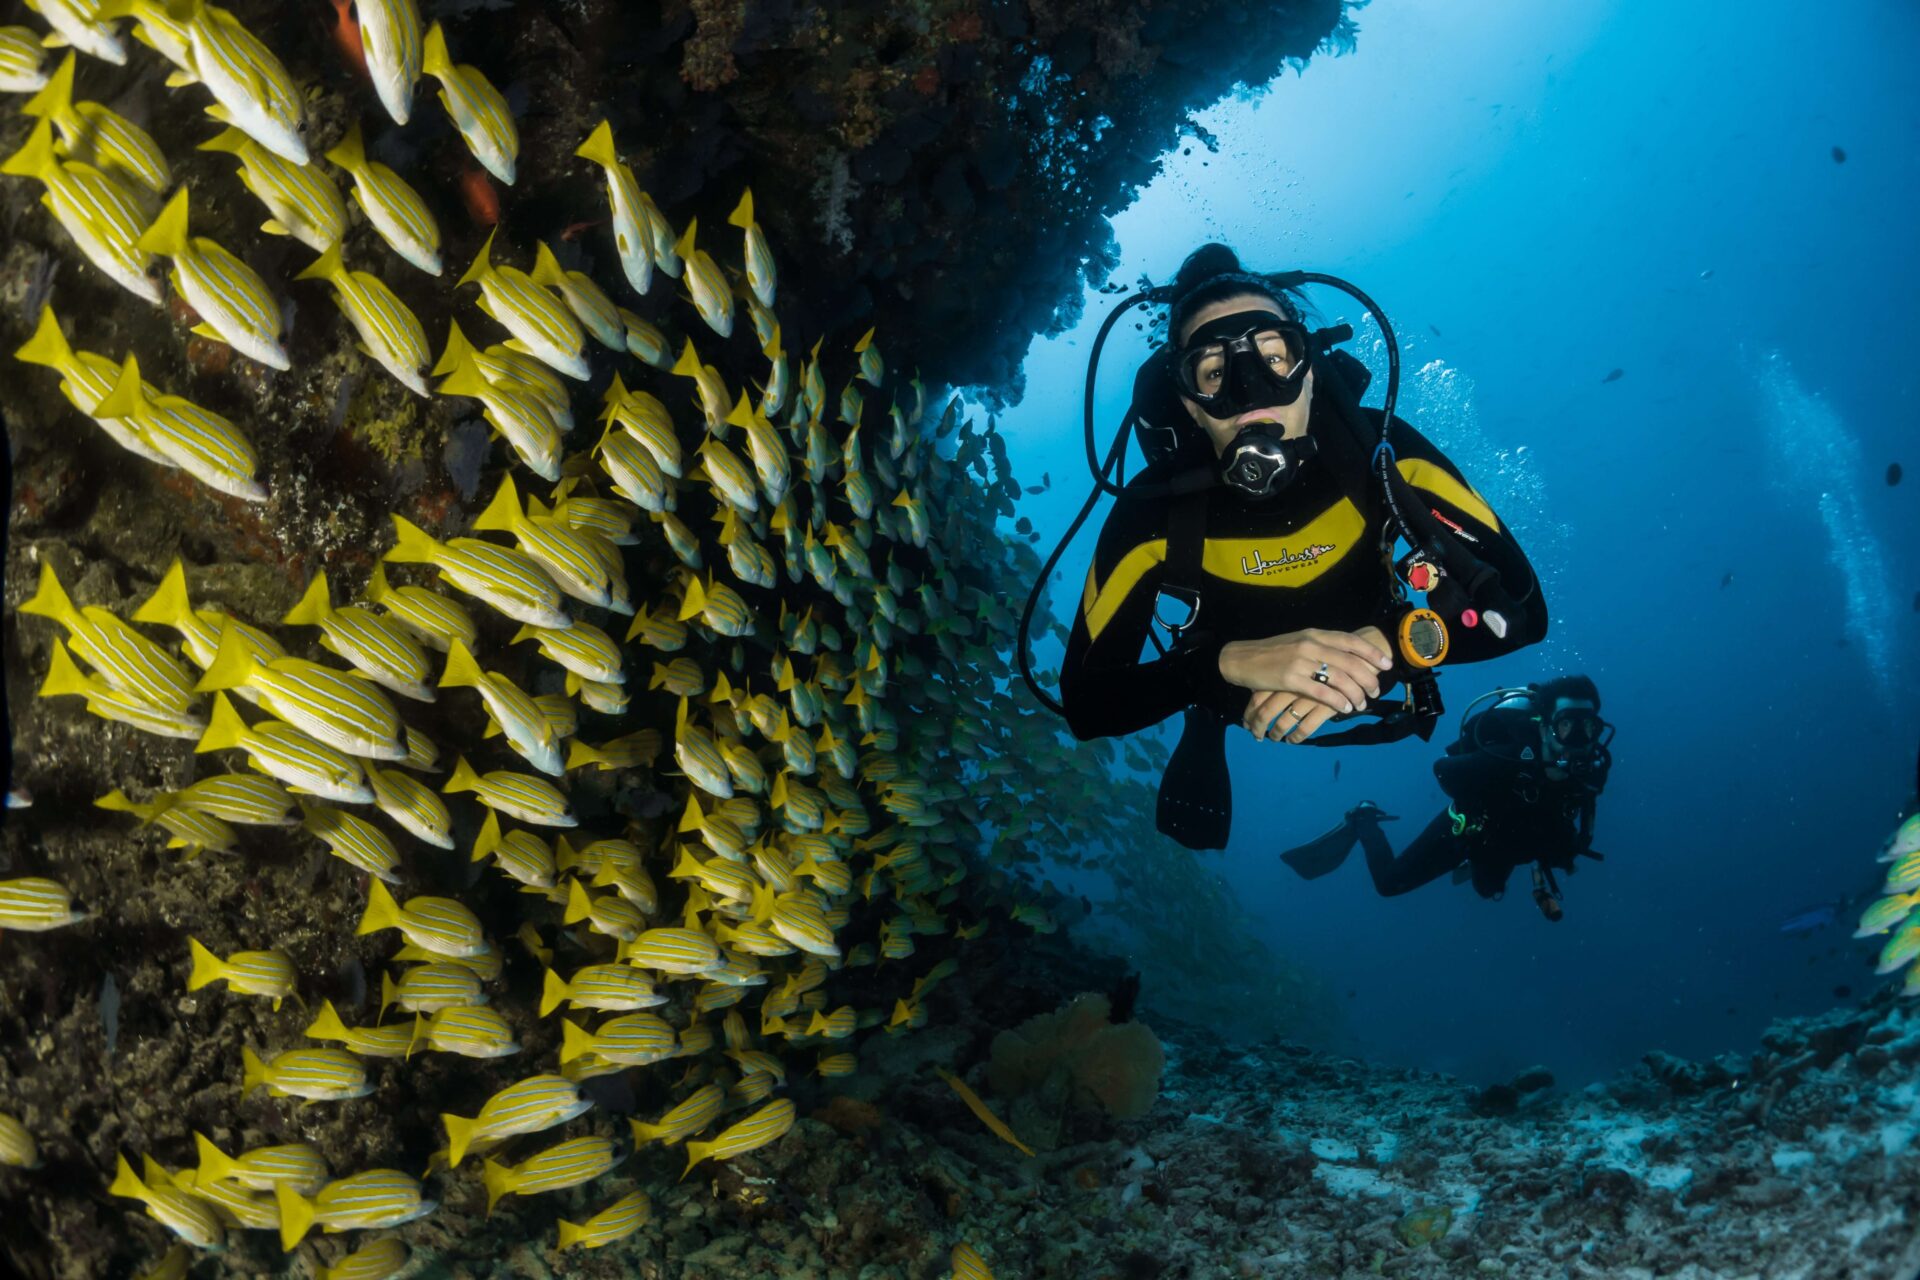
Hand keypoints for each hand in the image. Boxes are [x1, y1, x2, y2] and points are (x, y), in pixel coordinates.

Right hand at [1219, 628, 1392, 742]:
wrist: (1242, 658)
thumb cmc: (1272, 652)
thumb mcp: (1299, 641)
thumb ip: (1321, 646)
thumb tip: (1346, 658)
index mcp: (1315, 634)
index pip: (1350, 641)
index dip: (1371, 652)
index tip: (1386, 664)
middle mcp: (1311, 645)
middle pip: (1350, 662)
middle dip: (1368, 678)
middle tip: (1376, 690)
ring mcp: (1301, 662)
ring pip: (1339, 678)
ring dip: (1355, 693)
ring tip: (1361, 704)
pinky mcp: (1291, 679)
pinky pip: (1322, 692)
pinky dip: (1337, 701)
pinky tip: (1344, 708)